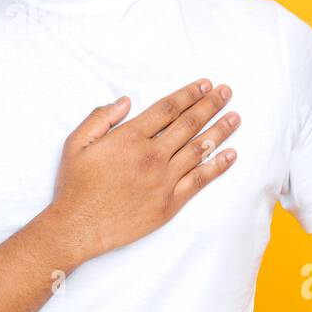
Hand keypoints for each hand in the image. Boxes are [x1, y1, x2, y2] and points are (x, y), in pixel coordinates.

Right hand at [48, 79, 240, 261]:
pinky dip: (218, 166)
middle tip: (226, 92)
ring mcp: (163, 180)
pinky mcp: (170, 203)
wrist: (79, 227)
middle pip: (189, 124)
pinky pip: (200, 180)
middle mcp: (152, 156)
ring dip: (220, 131)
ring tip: (235, 117)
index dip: (189, 94)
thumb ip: (101, 117)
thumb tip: (126, 101)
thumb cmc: (75, 185)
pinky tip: (231, 155)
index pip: (167, 109)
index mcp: (130, 137)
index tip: (205, 85)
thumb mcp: (76, 143)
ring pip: (199, 149)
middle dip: (210, 105)